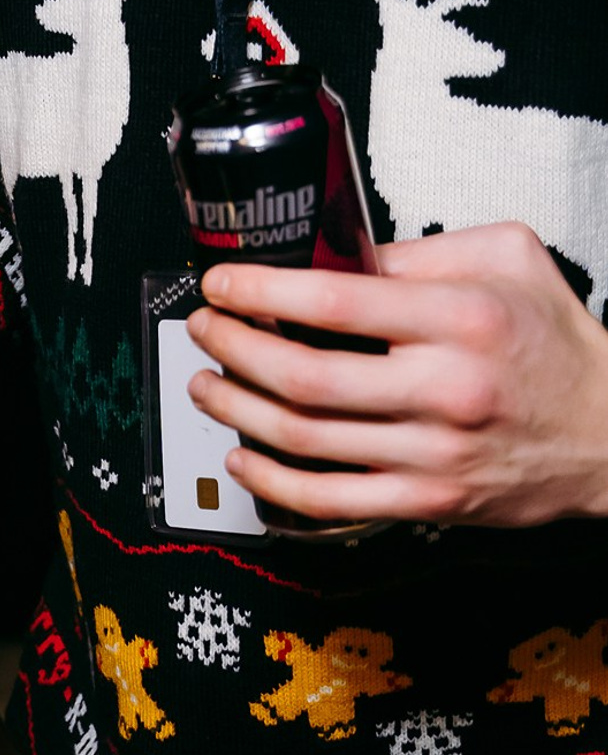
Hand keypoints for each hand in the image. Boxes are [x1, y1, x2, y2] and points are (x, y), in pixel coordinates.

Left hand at [187, 223, 607, 527]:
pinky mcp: (431, 503)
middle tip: (202, 329)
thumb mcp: (506, 259)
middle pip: (305, 377)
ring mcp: (435, 455)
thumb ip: (419, 250)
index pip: (333, 302)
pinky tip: (241, 456)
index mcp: (460, 319)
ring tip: (205, 383)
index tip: (219, 284)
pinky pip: (331, 501)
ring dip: (236, 410)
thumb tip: (333, 252)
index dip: (259, 292)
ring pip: (306, 439)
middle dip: (234, 350)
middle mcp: (445, 389)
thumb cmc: (554, 340)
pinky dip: (272, 482)